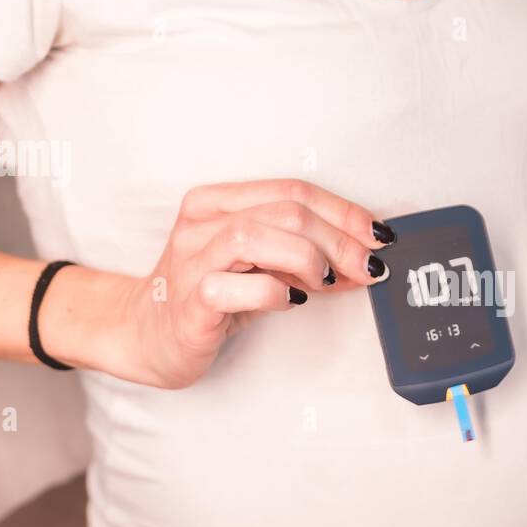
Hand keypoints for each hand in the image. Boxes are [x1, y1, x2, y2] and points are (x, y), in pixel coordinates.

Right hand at [117, 179, 393, 388]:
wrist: (147, 336)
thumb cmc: (209, 296)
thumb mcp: (261, 267)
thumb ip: (305, 257)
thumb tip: (363, 257)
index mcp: (217, 202)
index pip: (293, 190)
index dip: (343, 211)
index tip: (379, 235)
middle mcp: (201, 224)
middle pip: (285, 211)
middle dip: (339, 238)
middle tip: (368, 265)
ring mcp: (191, 261)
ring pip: (256, 234)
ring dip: (306, 257)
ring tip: (326, 280)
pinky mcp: (189, 302)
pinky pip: (233, 286)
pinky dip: (273, 290)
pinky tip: (291, 301)